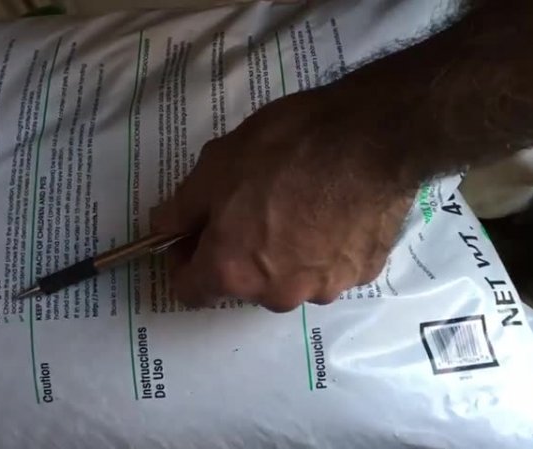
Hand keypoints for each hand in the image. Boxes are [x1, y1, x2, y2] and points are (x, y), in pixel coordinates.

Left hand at [151, 91, 415, 311]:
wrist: (370, 138)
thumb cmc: (284, 150)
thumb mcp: (215, 167)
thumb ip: (181, 208)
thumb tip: (162, 229)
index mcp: (232, 272)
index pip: (189, 291)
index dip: (182, 262)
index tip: (191, 237)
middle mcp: (276, 294)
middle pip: (241, 283)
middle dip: (236, 253)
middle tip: (248, 207)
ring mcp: (324, 288)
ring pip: (287, 278)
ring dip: (281, 254)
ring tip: (297, 206)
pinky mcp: (362, 273)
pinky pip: (328, 267)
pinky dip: (322, 248)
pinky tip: (331, 212)